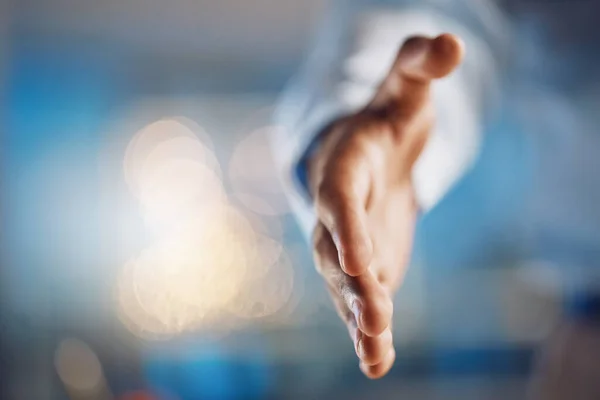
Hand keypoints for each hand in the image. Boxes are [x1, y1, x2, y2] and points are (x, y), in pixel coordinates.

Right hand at [308, 34, 463, 378]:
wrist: (365, 158)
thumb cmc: (385, 118)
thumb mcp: (404, 86)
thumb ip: (420, 63)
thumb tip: (450, 44)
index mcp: (343, 169)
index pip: (338, 200)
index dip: (346, 228)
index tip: (356, 260)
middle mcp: (335, 215)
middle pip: (337, 254)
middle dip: (354, 288)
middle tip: (374, 319)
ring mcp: (346, 246)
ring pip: (346, 288)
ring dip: (359, 320)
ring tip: (375, 356)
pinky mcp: (363, 269)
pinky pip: (361, 302)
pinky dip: (368, 333)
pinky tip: (377, 363)